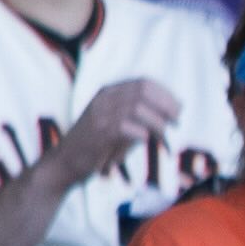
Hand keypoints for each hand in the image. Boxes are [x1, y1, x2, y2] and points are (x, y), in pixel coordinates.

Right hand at [43, 79, 178, 184]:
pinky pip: (126, 127)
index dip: (165, 94)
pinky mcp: (98, 133)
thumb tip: (172, 113)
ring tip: (164, 135)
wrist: (65, 163)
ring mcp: (100, 114)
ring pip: (138, 108)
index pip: (144, 83)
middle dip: (165, 105)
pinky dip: (142, 133)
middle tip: (176, 120)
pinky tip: (146, 141)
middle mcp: (104, 99)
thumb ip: (141, 116)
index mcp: (109, 92)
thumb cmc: (97, 146)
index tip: (178, 109)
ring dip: (157, 122)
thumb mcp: (119, 124)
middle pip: (143, 91)